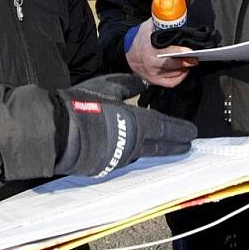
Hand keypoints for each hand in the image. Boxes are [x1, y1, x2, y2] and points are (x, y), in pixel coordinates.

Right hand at [54, 74, 197, 176]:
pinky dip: (130, 152)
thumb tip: (142, 82)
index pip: (165, 129)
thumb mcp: (107, 86)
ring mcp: (118, 158)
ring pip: (140, 152)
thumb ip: (128, 85)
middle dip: (175, 145)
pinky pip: (122, 158)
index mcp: (136, 123)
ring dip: (152, 149)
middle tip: (187, 145)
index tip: (192, 133)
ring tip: (162, 147)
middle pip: (159, 146)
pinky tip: (130, 150)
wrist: (56, 131)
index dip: (180, 131)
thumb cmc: (81, 105)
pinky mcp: (104, 167)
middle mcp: (132, 144)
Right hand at [126, 18, 198, 87]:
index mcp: (148, 50)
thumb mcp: (148, 27)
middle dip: (185, 62)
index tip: (190, 52)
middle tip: (195, 58)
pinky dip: (180, 77)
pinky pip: (171, 82)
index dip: (179, 52)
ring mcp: (152, 75)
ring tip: (190, 61)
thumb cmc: (139, 39)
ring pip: (174, 74)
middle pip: (172, 66)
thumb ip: (161, 24)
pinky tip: (184, 70)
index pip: (166, 53)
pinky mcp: (153, 81)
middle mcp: (150, 64)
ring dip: (184, 68)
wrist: (126, 54)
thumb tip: (176, 20)